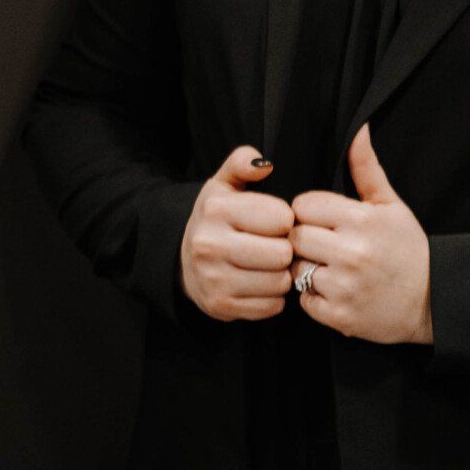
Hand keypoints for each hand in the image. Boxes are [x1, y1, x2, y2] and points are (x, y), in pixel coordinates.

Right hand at [177, 143, 294, 320]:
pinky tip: (260, 284)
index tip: (275, 223)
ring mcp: (213, 279)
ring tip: (268, 265)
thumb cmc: (217, 219)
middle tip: (275, 247)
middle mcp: (209, 245)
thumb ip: (242, 163)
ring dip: (281, 275)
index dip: (286, 220)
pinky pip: (272, 306)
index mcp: (216, 210)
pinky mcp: (221, 306)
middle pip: (282, 253)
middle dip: (285, 250)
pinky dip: (273, 297)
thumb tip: (264, 163)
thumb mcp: (224, 184)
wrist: (184, 261)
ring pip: (280, 282)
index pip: (281, 218)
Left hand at [289, 122, 434, 345]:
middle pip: (295, 236)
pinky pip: (303, 300)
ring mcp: (345, 287)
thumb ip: (367, 169)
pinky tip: (333, 290)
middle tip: (323, 245)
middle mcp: (351, 253)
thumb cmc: (409, 250)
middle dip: (305, 239)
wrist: (433, 302)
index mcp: (362, 220)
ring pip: (295, 269)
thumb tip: (357, 131)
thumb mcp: (391, 206)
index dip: (310, 211)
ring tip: (328, 268)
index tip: (323, 220)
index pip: (304, 205)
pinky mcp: (340, 317)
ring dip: (306, 268)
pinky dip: (313, 297)